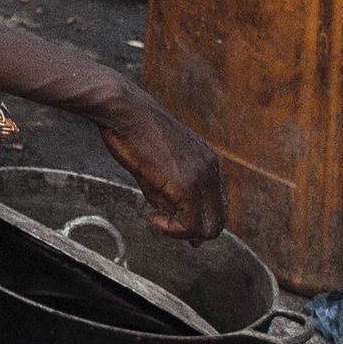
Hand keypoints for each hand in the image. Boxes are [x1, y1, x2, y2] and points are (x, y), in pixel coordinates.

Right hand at [97, 90, 227, 243]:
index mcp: (206, 161)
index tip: (176, 223)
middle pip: (217, 220)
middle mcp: (210, 169)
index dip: (199, 221)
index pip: (216, 203)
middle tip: (168, 227)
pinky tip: (151, 217)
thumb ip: (169, 191)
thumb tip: (171, 217)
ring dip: (181, 231)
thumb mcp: (158, 163)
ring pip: (208, 227)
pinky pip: (189, 225)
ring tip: (156, 218)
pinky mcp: (186, 187)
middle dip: (193, 231)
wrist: (124, 111)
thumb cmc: (134, 130)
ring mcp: (200, 178)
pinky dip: (171, 230)